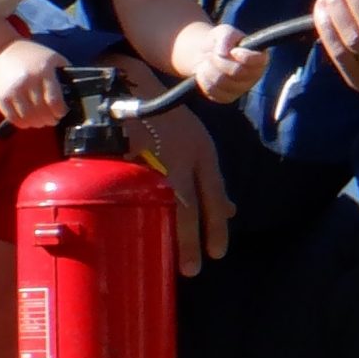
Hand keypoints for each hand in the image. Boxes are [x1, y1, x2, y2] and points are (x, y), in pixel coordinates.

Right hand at [0, 38, 67, 128]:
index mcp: (44, 71)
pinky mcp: (1, 97)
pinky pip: (13, 118)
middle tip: (52, 120)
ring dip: (37, 124)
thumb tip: (76, 89)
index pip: (55, 101)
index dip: (60, 112)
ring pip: (29, 118)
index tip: (61, 113)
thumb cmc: (30, 54)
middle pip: (43, 112)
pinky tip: (27, 121)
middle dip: (50, 120)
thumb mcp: (51, 56)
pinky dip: (22, 124)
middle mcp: (29, 81)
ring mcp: (13, 90)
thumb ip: (64, 70)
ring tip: (40, 122)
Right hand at [111, 56, 232, 275]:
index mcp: (202, 152)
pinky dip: (136, 215)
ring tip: (167, 260)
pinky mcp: (126, 161)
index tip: (217, 253)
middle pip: (189, 207)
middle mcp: (181, 158)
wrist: (131, 88)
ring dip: (167, 234)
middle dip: (191, 241)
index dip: (217, 227)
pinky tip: (136, 232)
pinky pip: (132, 194)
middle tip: (191, 269)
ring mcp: (152, 159)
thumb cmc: (167, 121)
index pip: (215, 196)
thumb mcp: (198, 145)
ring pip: (162, 204)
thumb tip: (232, 212)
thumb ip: (212, 180)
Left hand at [189, 24, 265, 102]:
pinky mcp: (227, 97)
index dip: (245, 57)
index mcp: (259, 58)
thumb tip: (224, 54)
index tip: (234, 51)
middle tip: (214, 54)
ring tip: (208, 61)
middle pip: (237, 72)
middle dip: (220, 60)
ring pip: (222, 82)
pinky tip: (205, 72)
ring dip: (210, 69)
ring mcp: (241, 89)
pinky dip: (204, 79)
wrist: (207, 54)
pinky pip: (213, 91)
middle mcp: (254, 76)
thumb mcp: (224, 32)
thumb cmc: (221, 42)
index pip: (258, 61)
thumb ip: (227, 38)